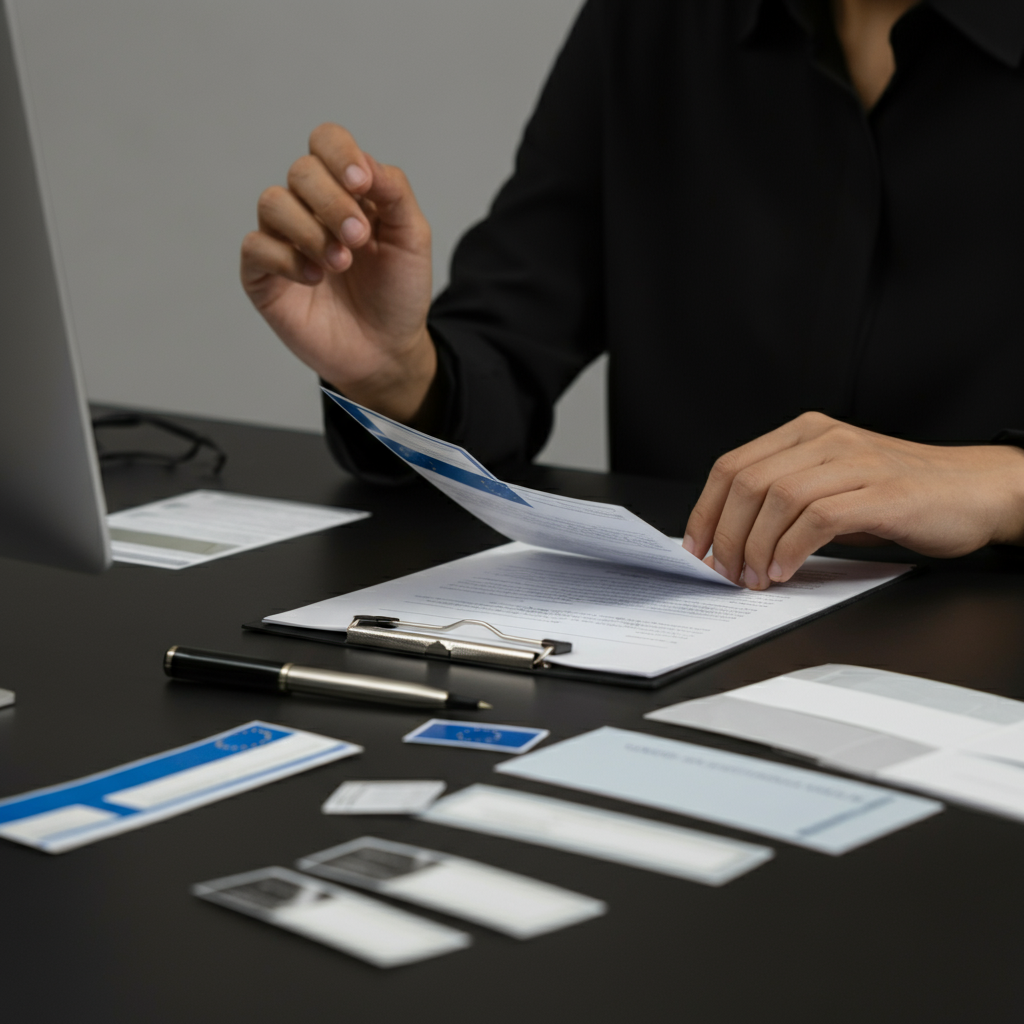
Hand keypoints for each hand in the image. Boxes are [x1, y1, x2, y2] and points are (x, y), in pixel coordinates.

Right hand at [241, 123, 435, 423]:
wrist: (386, 350)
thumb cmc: (397, 293)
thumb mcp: (412, 239)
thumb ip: (393, 192)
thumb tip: (364, 162)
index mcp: (345, 190)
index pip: (326, 142)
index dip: (339, 154)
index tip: (362, 186)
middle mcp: (309, 208)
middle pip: (301, 170)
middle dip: (332, 201)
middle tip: (359, 239)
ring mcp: (283, 240)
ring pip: (272, 202)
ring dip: (311, 230)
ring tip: (341, 264)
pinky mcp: (263, 276)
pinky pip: (256, 247)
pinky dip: (287, 258)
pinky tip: (315, 279)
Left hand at [682, 412, 1023, 588]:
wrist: (976, 490)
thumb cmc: (900, 493)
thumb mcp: (832, 484)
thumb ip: (786, 499)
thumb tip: (732, 538)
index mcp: (805, 433)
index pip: (732, 466)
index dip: (705, 511)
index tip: (696, 547)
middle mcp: (826, 440)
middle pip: (748, 484)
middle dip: (727, 535)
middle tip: (727, 571)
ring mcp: (855, 462)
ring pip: (777, 499)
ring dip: (756, 547)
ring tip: (756, 578)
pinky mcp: (882, 493)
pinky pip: (817, 519)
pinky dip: (791, 550)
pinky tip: (785, 571)